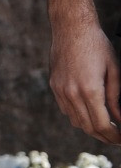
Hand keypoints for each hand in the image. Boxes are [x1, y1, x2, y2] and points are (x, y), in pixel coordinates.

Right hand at [48, 19, 120, 144]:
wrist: (71, 28)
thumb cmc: (96, 45)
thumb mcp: (114, 70)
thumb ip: (116, 98)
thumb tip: (119, 118)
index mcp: (89, 90)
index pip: (101, 124)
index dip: (113, 136)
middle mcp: (71, 93)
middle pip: (87, 127)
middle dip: (103, 136)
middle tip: (115, 139)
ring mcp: (60, 90)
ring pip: (75, 121)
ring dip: (90, 127)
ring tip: (104, 127)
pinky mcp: (54, 86)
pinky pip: (66, 109)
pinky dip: (78, 116)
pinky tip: (88, 112)